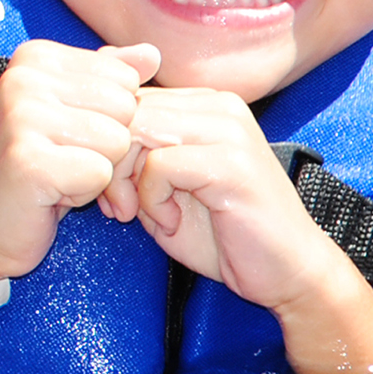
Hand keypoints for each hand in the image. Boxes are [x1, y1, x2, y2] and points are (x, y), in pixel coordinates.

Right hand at [0, 40, 160, 285]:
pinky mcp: (28, 161)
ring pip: (117, 141)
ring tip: (57, 174)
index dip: (111, 116)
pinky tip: (51, 193)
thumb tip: (152, 53)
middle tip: (63, 159)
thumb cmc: (33, 166)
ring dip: (96, 170)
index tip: (69, 134)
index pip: (125, 78)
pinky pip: (100, 173)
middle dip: (107, 144)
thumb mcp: (73, 111)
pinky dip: (84, 193)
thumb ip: (110, 77)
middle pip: (125, 108)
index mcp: (35, 57)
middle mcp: (23, 78)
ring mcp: (21, 118)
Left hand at [101, 86, 350, 313]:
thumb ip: (131, 159)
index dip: (105, 146)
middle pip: (127, 110)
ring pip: (137, 129)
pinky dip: (151, 199)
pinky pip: (161, 164)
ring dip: (124, 180)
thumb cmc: (222, 236)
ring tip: (137, 214)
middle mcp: (219, 106)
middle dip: (107, 162)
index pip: (127, 99)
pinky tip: (170, 222)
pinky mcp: (233, 161)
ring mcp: (229, 129)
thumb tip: (85, 138)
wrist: (286, 274)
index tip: (107, 191)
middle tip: (115, 206)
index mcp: (203, 105)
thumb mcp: (161, 190)